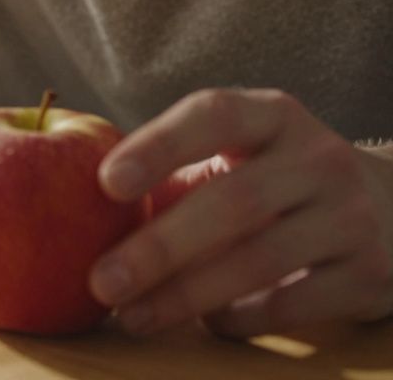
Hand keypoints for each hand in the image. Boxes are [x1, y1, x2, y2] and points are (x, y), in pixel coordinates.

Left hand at [88, 88, 392, 336]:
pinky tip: (204, 324)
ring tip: (131, 315)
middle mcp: (319, 158)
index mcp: (274, 116)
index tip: (105, 182)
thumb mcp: (242, 156)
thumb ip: (175, 173)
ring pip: (259, 259)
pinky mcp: (372, 274)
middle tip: (100, 282)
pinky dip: (239, 317)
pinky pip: (293, 304)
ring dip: (185, 295)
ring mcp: (352, 216)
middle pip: (233, 202)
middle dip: (159, 248)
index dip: (158, 145)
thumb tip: (76, 210)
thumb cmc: (279, 179)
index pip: (213, 114)